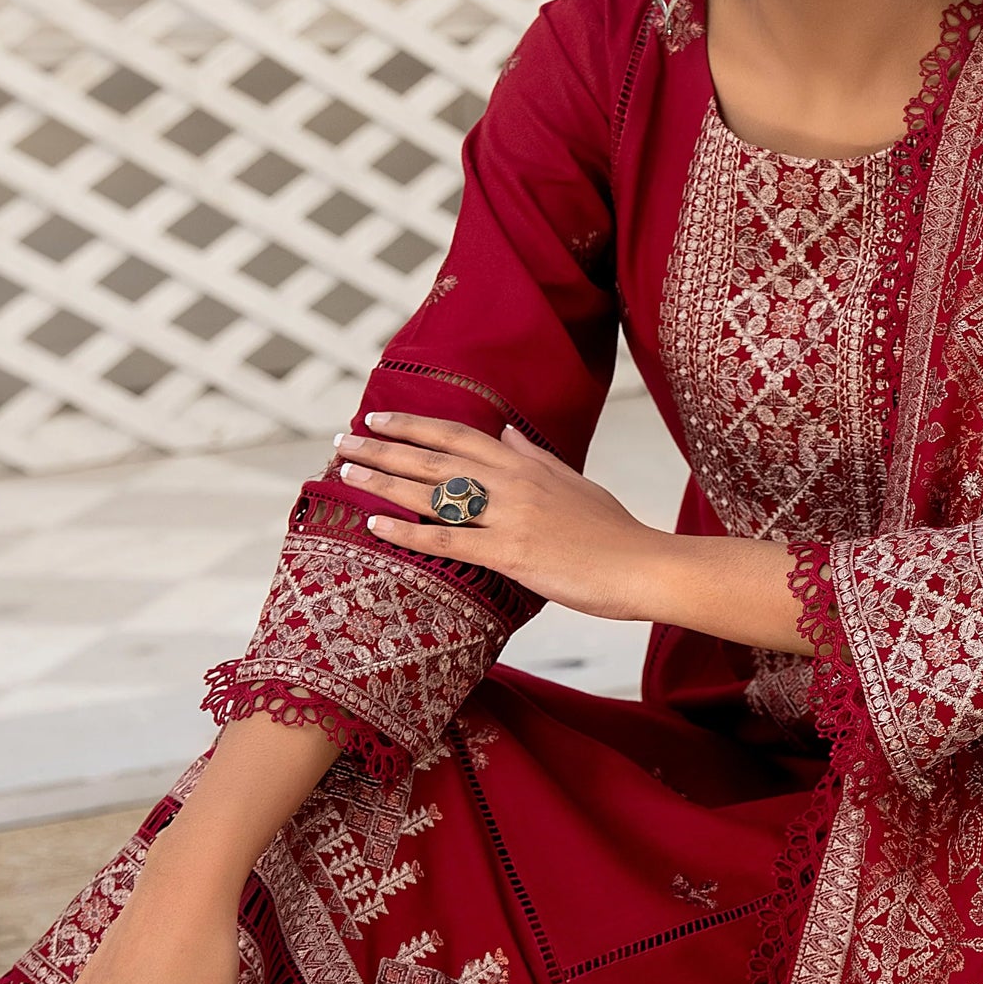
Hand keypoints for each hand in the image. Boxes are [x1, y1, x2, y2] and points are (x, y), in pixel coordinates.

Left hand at [336, 414, 667, 620]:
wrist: (642, 565)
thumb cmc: (611, 530)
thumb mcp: (572, 481)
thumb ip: (532, 456)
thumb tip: (505, 430)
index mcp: (524, 462)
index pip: (456, 434)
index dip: (413, 424)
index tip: (377, 418)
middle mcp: (511, 481)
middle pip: (433, 457)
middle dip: (382, 445)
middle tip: (340, 439)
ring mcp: (508, 516)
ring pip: (432, 493)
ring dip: (384, 480)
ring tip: (346, 471)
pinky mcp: (509, 553)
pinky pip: (446, 541)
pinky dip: (407, 533)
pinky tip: (375, 526)